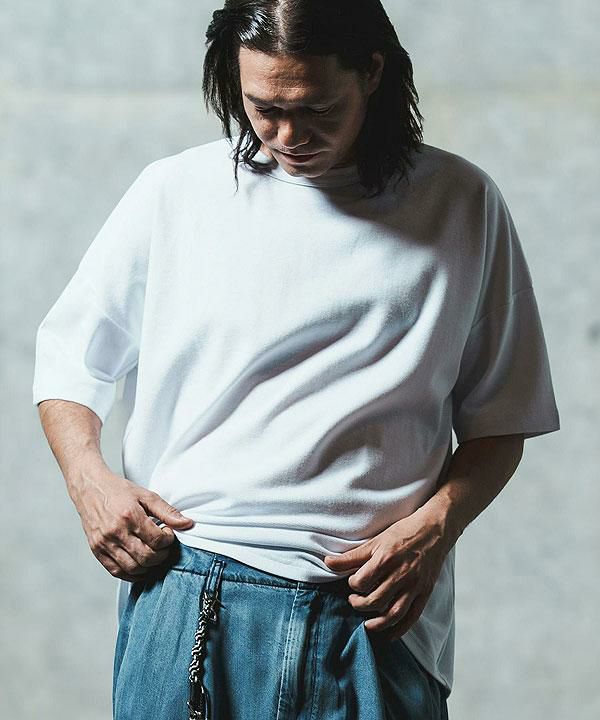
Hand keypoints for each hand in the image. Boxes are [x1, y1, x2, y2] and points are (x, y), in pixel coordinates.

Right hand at [74, 469, 194, 582]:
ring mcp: (104, 543)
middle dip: (161, 555)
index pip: (157, 540)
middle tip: (163, 546)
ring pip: (133, 568)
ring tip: (153, 555)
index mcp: (130, 516)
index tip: (168, 534)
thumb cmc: (118, 490)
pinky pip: (116, 571)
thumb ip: (167, 511)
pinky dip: (132, 574)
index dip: (168, 540)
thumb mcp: (146, 495)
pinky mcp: (96, 551)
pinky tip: (141, 566)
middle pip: (146, 557)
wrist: (89, 488)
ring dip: (149, 566)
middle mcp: (115, 531)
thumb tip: (187, 524)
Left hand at [323, 507, 450, 640]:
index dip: (353, 585)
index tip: (353, 583)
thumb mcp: (375, 541)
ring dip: (377, 623)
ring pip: (393, 613)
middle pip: (375, 601)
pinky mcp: (425, 592)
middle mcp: (401, 574)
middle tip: (354, 600)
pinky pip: (412, 617)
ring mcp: (414, 585)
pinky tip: (389, 634)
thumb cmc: (403, 532)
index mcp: (386, 558)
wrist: (434, 530)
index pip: (362, 581)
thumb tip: (327, 562)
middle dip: (359, 604)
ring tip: (366, 624)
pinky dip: (399, 629)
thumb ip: (352, 556)